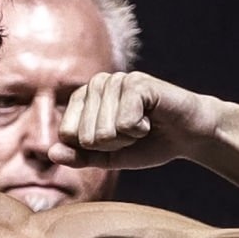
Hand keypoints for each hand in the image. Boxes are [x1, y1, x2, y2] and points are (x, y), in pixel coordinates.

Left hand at [48, 71, 221, 169]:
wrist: (186, 135)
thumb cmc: (147, 143)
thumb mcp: (107, 157)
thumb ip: (79, 157)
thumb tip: (51, 153)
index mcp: (83, 98)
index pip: (67, 135)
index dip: (94, 149)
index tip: (115, 140)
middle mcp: (96, 84)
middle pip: (85, 136)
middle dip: (112, 145)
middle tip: (132, 133)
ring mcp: (116, 80)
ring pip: (104, 131)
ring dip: (128, 137)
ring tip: (143, 125)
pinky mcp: (137, 83)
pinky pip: (125, 123)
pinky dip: (140, 130)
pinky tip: (151, 118)